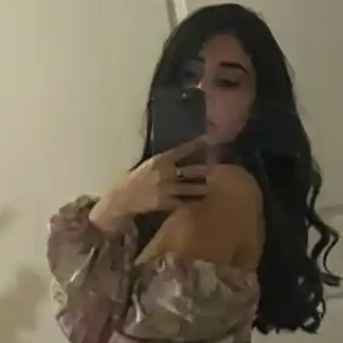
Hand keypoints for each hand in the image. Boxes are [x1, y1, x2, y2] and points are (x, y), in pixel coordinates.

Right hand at [89, 137, 208, 231]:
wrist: (122, 197)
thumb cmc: (137, 179)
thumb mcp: (150, 164)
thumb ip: (166, 161)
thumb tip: (184, 156)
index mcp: (160, 160)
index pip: (181, 150)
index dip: (196, 145)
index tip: (208, 140)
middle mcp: (164, 173)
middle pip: (191, 171)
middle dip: (206, 171)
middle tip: (220, 169)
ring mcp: (165, 189)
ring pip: (191, 188)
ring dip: (204, 188)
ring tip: (217, 187)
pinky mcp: (165, 203)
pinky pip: (184, 203)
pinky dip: (195, 202)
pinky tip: (204, 202)